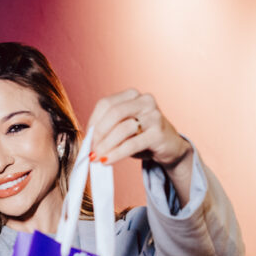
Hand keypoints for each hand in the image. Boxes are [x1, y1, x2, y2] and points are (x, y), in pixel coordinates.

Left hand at [86, 89, 193, 203]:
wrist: (169, 147)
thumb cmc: (141, 136)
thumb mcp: (122, 129)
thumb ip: (106, 130)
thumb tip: (87, 141)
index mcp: (131, 95)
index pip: (105, 104)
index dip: (93, 122)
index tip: (86, 139)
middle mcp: (144, 100)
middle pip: (113, 113)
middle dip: (98, 133)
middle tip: (91, 150)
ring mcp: (154, 115)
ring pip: (123, 128)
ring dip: (106, 145)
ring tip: (98, 157)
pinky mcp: (159, 132)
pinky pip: (133, 144)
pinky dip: (117, 153)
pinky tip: (107, 160)